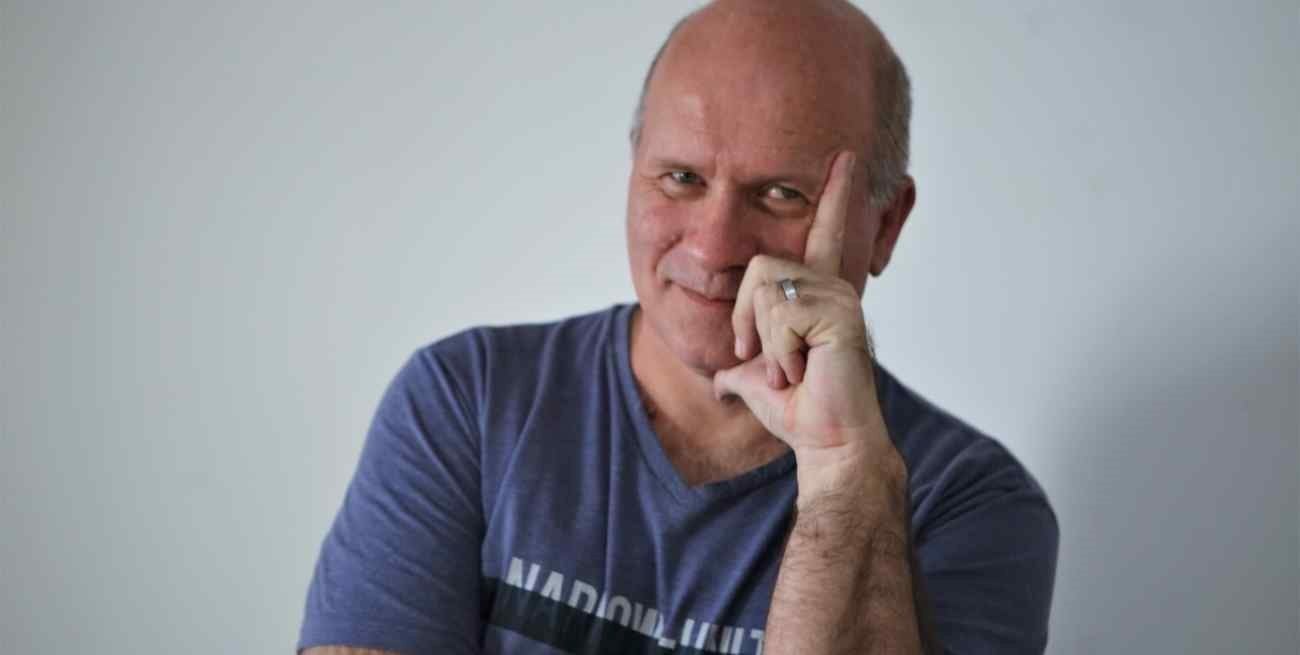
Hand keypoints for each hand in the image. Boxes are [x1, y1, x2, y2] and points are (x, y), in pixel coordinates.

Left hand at [712, 150, 888, 460]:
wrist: (828, 444)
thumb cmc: (799, 413)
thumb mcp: (756, 382)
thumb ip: (740, 367)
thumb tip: (720, 380)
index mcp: (819, 294)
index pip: (825, 235)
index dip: (835, 196)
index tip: (844, 156)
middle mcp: (833, 288)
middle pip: (759, 268)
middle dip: (746, 320)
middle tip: (769, 363)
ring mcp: (839, 298)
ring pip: (764, 291)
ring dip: (764, 341)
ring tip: (792, 369)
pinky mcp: (840, 314)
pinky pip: (778, 314)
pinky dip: (778, 350)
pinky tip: (803, 370)